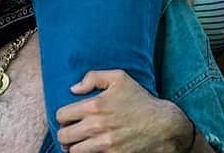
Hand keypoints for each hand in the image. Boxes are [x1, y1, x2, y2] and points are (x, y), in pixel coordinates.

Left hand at [55, 70, 192, 152]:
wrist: (161, 125)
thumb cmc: (140, 99)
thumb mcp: (119, 78)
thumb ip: (93, 77)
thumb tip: (73, 88)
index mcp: (95, 105)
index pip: (61, 115)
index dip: (62, 116)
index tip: (69, 117)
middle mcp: (96, 126)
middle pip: (63, 136)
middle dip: (65, 133)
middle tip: (71, 131)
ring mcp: (103, 145)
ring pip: (73, 152)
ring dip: (73, 147)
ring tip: (79, 142)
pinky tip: (90, 150)